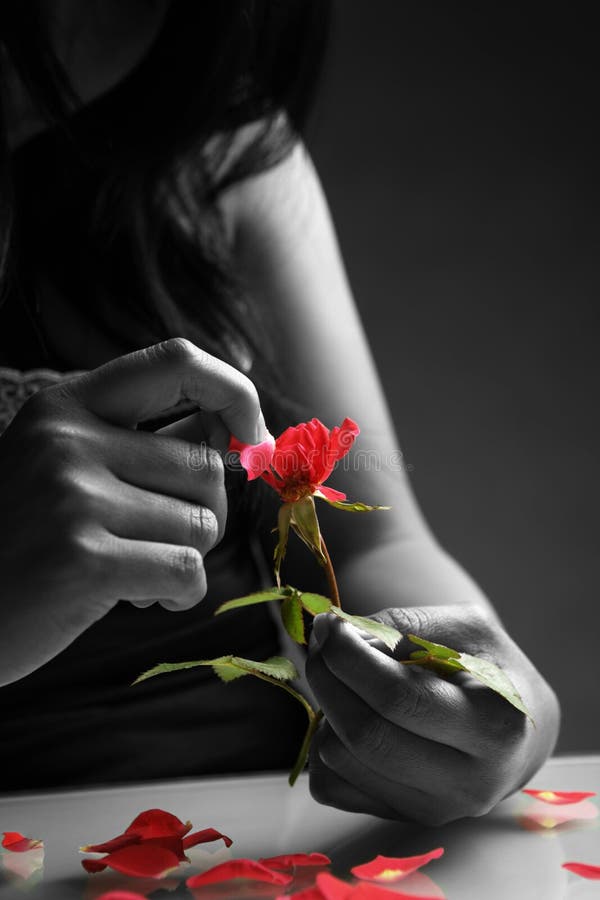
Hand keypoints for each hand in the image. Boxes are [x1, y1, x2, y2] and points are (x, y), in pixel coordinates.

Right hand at [0, 338, 269, 685]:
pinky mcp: (86, 560)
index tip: (252, 435)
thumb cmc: (18, 542)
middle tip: (163, 542)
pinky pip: (187, 569)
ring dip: (186, 556)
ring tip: (137, 572)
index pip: (176, 363)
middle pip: (206, 466)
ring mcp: (75, 499)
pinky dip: (181, 592)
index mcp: (65, 408)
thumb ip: (135, 447)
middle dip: (202, 514)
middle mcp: (69, 442)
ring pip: (202, 522)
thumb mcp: (59, 468)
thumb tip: (234, 438)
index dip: (233, 392)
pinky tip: (143, 597)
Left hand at [306, 604, 559, 823]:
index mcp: (495, 727)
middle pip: (366, 734)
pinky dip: (324, 743)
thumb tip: (335, 633)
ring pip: (340, 761)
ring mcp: (434, 809)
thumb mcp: (465, 628)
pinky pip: (331, 785)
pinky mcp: (402, 818)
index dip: (350, 658)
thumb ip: (403, 625)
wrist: (517, 734)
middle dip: (328, 680)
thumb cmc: (490, 670)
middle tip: (321, 645)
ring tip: (343, 679)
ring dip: (325, 709)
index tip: (331, 626)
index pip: (398, 697)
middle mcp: (468, 782)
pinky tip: (349, 715)